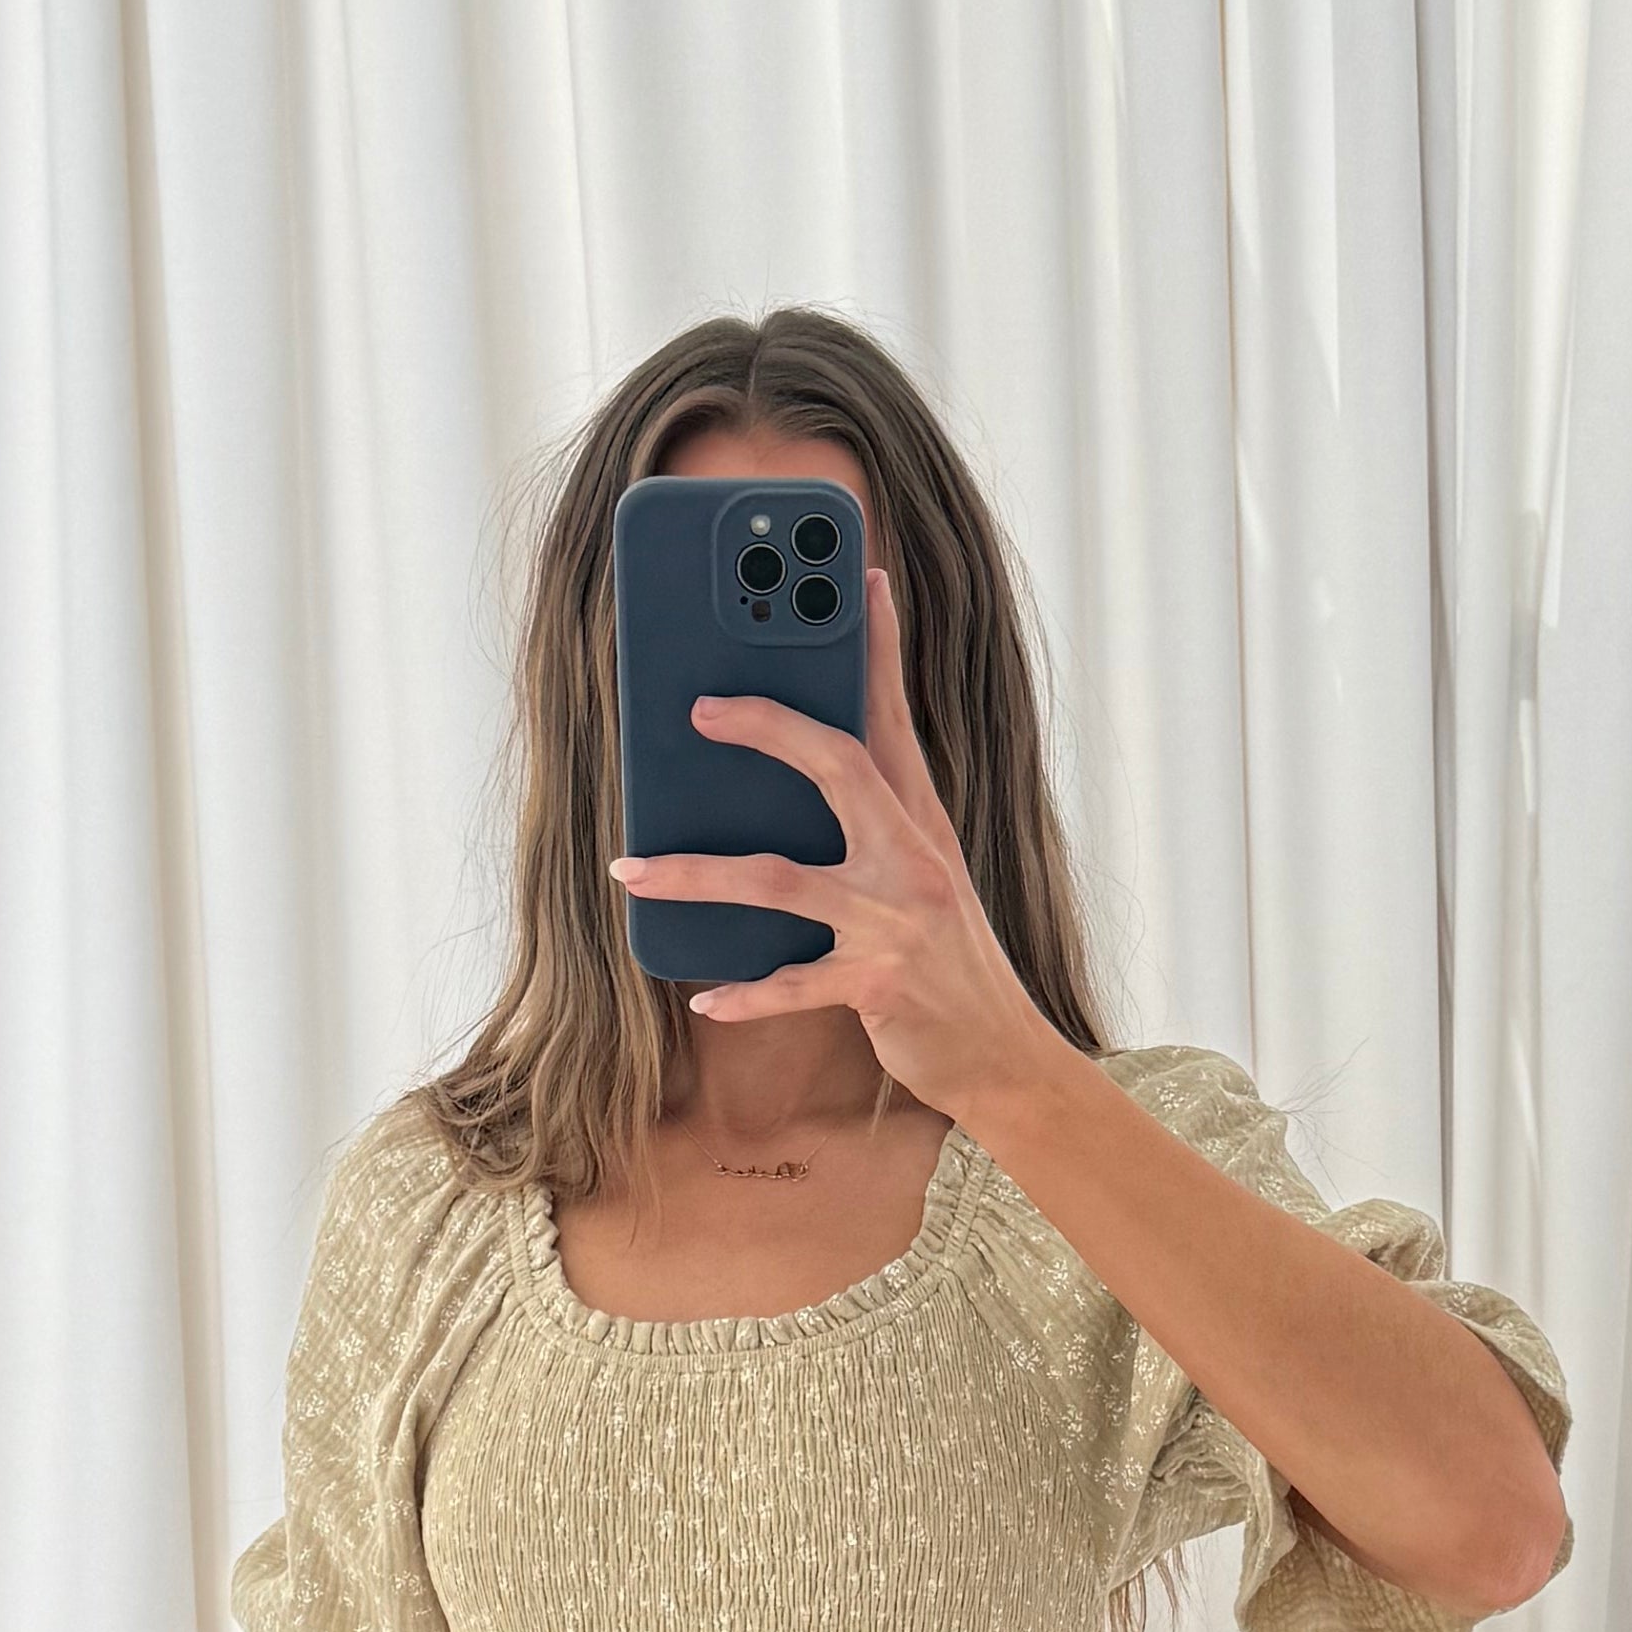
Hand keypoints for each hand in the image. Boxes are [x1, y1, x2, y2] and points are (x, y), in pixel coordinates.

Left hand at [612, 557, 1067, 1126]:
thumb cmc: (945, 961)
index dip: (878, 645)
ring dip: (694, 874)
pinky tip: (703, 995)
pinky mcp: (880, 984)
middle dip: (766, 727)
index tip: (862, 578)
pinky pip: (793, 983)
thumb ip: (870, 828)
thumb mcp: (919, 880)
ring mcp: (896, 919)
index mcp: (920, 820)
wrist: (1002, 1054)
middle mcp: (912, 856)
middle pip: (836, 765)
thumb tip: (779, 788)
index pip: (893, 715)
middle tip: (697, 709)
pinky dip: (744, 993)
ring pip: (778, 881)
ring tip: (629, 871)